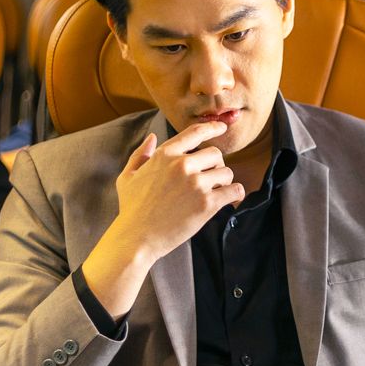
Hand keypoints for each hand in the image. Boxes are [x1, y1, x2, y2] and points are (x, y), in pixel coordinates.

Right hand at [111, 121, 244, 261]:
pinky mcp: (207, 203)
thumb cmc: (131, 209)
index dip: (212, 127)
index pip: (195, 132)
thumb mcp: (128, 177)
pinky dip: (236, 194)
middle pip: (215, 154)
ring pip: (227, 172)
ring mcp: (196, 184)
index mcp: (165, 155)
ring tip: (214, 193)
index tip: (222, 127)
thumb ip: (141, 155)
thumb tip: (153, 137)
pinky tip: (230, 199)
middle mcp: (182, 165)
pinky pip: (235, 190)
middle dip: (215, 166)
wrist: (137, 238)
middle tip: (209, 181)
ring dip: (224, 182)